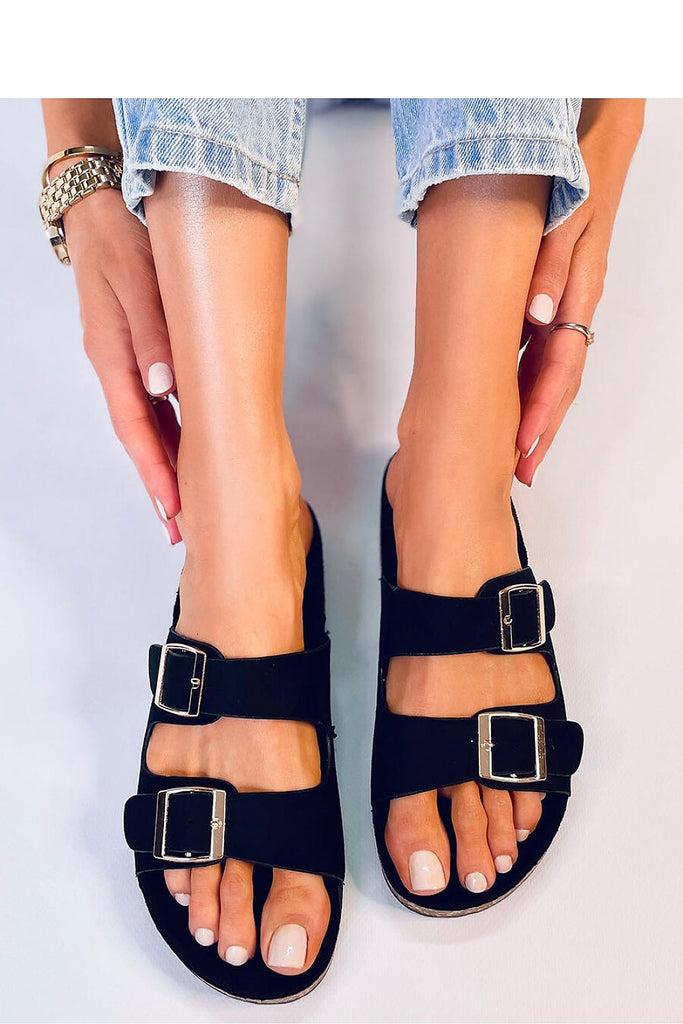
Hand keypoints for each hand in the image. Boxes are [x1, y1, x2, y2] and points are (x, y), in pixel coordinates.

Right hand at [63, 185, 181, 540]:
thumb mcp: (138, 284)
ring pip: (147, 425)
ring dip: (164, 463)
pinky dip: (167, 432)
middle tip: (178, 526)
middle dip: (159, 484)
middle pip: (140, 438)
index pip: (136, 428)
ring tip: (182, 502)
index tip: (172, 507)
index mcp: (113, 357)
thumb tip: (164, 388)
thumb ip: (153, 337)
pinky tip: (183, 449)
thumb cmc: (120, 243)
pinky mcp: (138, 352)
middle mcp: (116, 367)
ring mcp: (125, 362)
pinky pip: (153, 404)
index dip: (155, 470)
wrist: (102, 212)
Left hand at [515, 101, 643, 485]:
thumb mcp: (564, 219)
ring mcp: (566, 302)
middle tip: (522, 469)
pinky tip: (517, 395)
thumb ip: (551, 268)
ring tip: (521, 450)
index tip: (523, 448)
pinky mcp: (555, 293)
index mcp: (579, 293)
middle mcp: (575, 305)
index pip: (559, 368)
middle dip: (541, 429)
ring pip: (554, 369)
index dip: (540, 412)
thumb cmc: (580, 174)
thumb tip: (538, 319)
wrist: (593, 138)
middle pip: (559, 381)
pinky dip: (532, 378)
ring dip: (537, 411)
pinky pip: (545, 346)